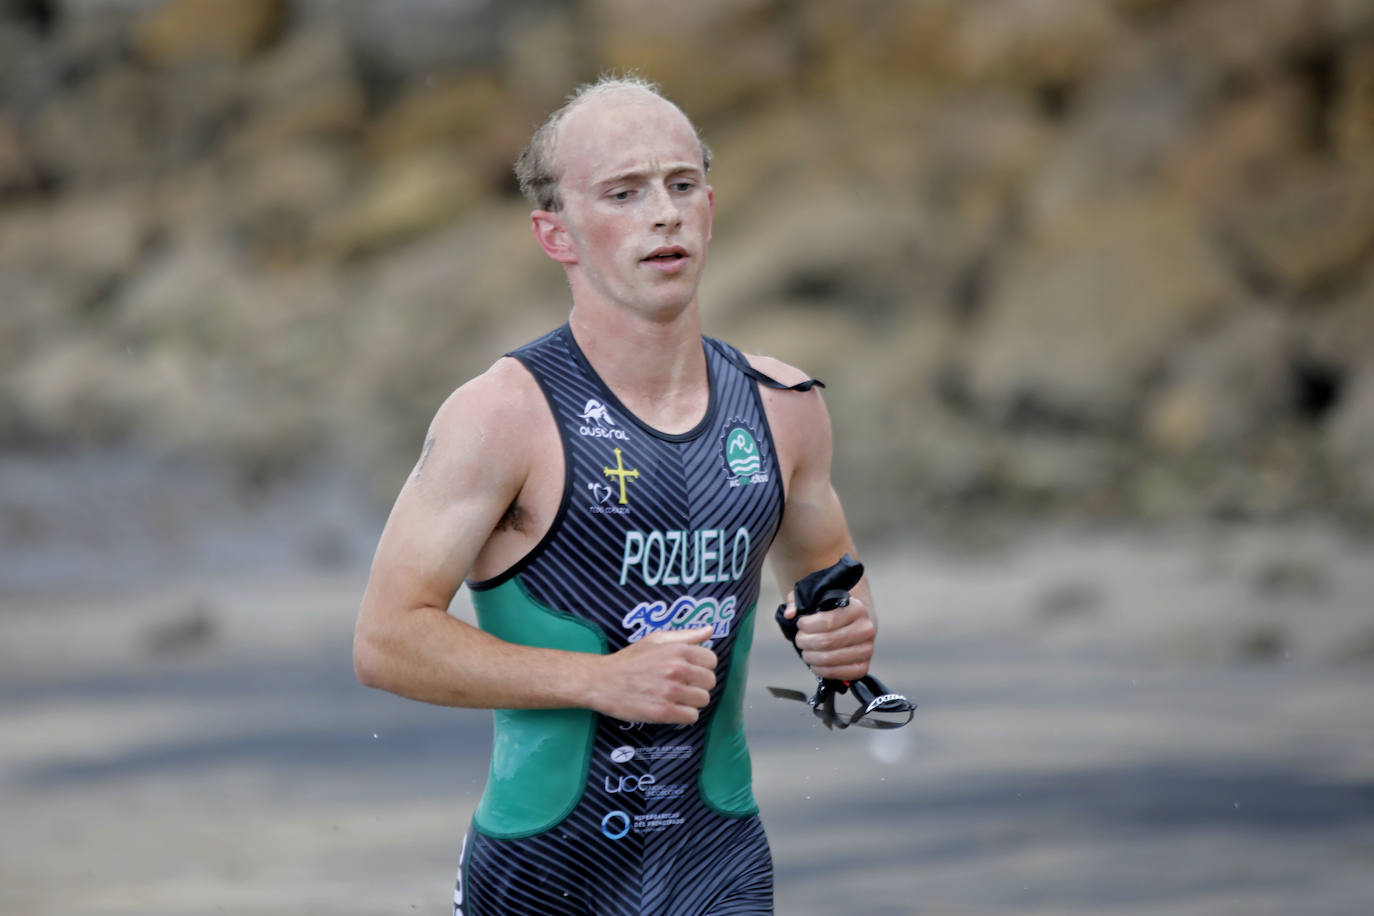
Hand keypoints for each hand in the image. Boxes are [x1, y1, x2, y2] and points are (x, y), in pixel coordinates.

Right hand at [588, 626, 716, 724]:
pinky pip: (692, 717)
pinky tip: (671, 708)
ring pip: (703, 700)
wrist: (603, 681)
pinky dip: (684, 715)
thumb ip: (685, 635)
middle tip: (682, 685)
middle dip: (698, 684)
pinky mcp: (663, 712)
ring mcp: (671, 692)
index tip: (690, 670)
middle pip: (710, 682)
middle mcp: (677, 669)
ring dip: (691, 701)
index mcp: (677, 650)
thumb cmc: (629, 660)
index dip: (702, 666)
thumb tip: (709, 629)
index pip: (712, 660)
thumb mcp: (655, 640)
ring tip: (675, 697)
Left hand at [782, 591, 874, 681]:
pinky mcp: (863, 667)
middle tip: (799, 640)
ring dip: (810, 657)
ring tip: (805, 651)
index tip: (800, 624)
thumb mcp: (816, 598)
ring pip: (829, 659)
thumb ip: (798, 600)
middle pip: (826, 642)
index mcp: (857, 609)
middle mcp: (866, 629)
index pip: (827, 621)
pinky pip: (837, 673)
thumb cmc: (834, 612)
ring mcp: (867, 650)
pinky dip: (820, 670)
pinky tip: (814, 663)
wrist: (856, 625)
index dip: (807, 625)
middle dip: (805, 642)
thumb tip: (789, 614)